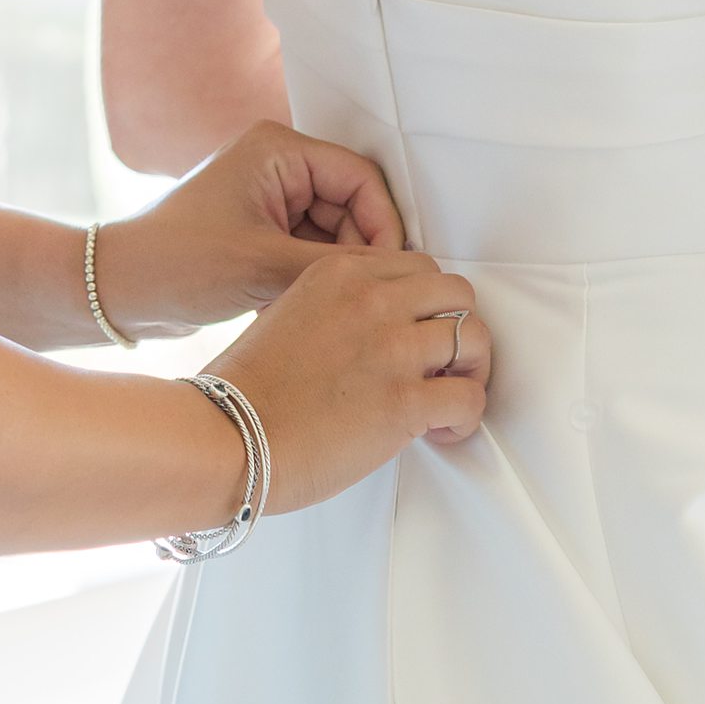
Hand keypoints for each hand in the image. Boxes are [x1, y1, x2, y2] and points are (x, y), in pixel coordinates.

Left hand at [96, 121, 404, 340]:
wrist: (117, 292)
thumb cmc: (174, 264)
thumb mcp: (263, 266)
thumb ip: (337, 267)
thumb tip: (394, 277)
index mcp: (278, 149)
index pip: (361, 179)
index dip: (382, 225)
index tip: (389, 272)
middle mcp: (277, 166)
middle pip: (352, 207)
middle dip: (356, 254)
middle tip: (358, 299)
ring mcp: (269, 200)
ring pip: (334, 235)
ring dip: (333, 273)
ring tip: (320, 308)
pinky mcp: (262, 232)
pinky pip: (310, 252)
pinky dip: (311, 281)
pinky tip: (297, 309)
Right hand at [208, 249, 492, 510]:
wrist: (229, 435)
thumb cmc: (252, 388)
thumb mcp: (292, 312)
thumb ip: (342, 308)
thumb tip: (382, 333)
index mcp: (341, 272)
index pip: (420, 268)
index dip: (429, 305)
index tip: (421, 333)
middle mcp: (373, 300)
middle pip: (458, 295)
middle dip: (459, 328)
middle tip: (446, 363)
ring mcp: (392, 348)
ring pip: (475, 339)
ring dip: (471, 372)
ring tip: (448, 398)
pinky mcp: (404, 401)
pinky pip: (469, 398)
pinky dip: (466, 417)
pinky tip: (442, 431)